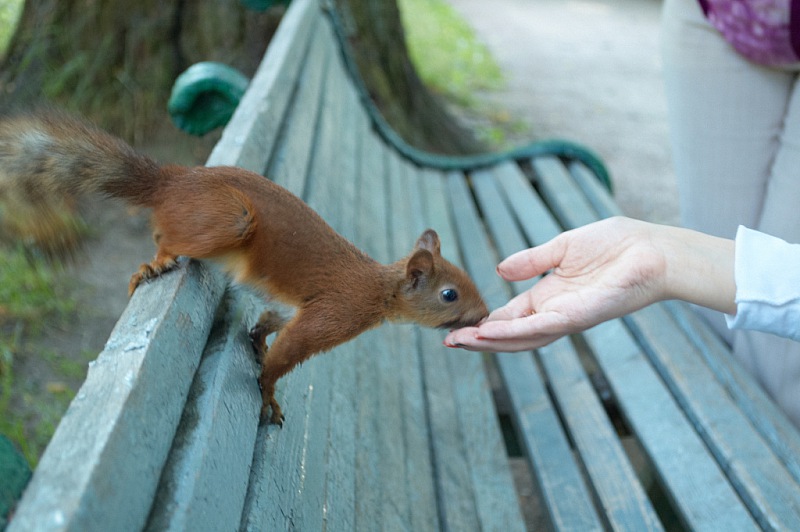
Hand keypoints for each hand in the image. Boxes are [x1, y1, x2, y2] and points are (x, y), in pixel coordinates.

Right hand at [444, 217, 734, 351]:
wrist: (654, 248)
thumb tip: (500, 269)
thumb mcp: (563, 247)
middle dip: (481, 340)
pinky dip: (515, 332)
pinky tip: (491, 331)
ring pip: (523, 338)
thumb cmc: (617, 245)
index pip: (511, 317)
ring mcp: (568, 317)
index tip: (459, 329)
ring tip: (463, 342)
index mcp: (550, 297)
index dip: (486, 324)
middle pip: (512, 334)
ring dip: (492, 341)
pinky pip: (542, 327)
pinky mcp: (580, 316)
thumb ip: (532, 261)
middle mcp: (556, 313)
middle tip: (450, 343)